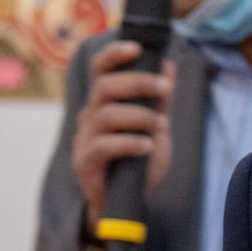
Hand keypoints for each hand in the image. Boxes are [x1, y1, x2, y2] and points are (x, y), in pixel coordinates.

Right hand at [72, 40, 175, 230]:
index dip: (114, 54)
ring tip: (161, 125)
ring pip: (106, 115)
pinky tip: (148, 146)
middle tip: (166, 88)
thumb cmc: (138, 161)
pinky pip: (103, 146)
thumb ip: (159, 98)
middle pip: (104, 87)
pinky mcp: (85, 163)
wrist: (127, 202)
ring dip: (140, 115)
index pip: (99, 70)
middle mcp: (89, 116)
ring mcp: (84, 139)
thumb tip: (167, 64)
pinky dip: (129, 142)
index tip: (136, 47)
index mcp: (104, 102)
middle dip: (138, 82)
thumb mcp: (155, 125)